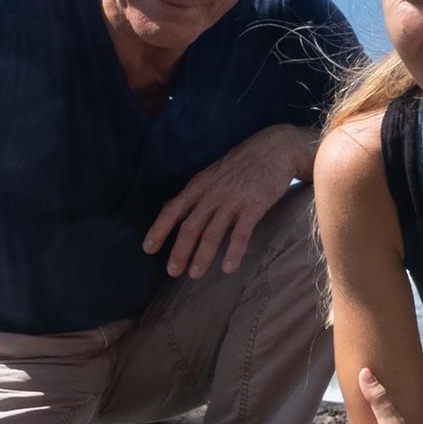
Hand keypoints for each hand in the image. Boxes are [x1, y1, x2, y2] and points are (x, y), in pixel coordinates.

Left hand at [143, 124, 307, 278]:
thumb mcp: (211, 173)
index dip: (159, 229)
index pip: (173, 209)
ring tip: (195, 274)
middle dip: (180, 250)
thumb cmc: (241, 164)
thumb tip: (167, 206)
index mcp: (199, 185)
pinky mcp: (254, 206)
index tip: (148, 249)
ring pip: (212, 232)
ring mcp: (233, 200)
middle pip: (190, 226)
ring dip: (202, 256)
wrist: (274, 149)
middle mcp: (212, 193)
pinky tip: (228, 268)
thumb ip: (192, 193)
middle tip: (173, 272)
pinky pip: (241, 233)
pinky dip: (233, 252)